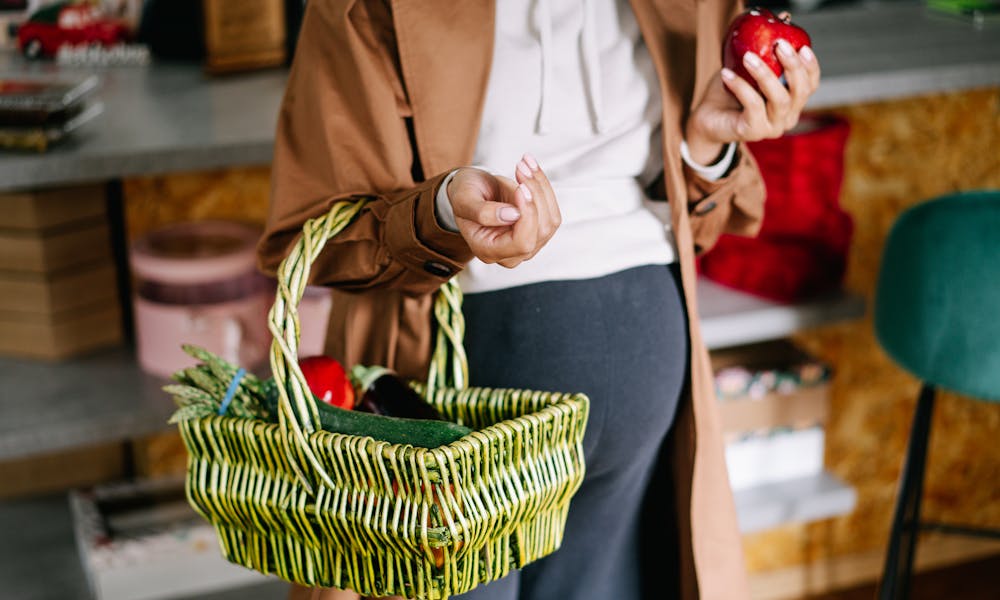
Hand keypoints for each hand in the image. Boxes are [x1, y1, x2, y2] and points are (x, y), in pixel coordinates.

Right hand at [448, 154, 560, 268]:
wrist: (472, 191)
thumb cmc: (465, 195)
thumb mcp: (464, 199)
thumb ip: (482, 212)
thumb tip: (513, 215)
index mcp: (488, 251)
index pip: (521, 242)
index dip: (527, 215)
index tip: (520, 187)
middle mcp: (510, 255)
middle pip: (540, 231)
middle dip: (535, 195)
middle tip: (520, 166)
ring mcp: (527, 245)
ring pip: (550, 221)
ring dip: (540, 187)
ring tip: (523, 164)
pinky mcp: (538, 232)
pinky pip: (553, 212)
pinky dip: (544, 187)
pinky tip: (531, 170)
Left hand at [684, 41, 820, 163]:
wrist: (707, 118)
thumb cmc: (729, 92)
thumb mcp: (748, 68)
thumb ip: (765, 50)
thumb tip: (784, 18)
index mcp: (792, 102)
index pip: (811, 85)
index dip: (811, 67)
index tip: (804, 47)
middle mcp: (787, 117)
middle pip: (800, 92)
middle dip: (793, 66)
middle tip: (779, 44)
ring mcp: (772, 127)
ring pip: (780, 99)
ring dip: (765, 74)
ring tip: (748, 57)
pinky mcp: (753, 132)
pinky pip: (753, 106)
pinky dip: (741, 87)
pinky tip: (727, 74)